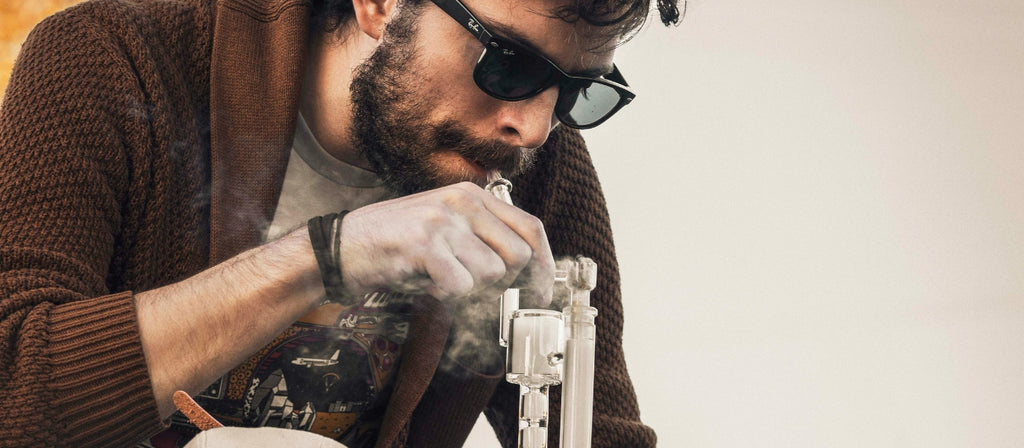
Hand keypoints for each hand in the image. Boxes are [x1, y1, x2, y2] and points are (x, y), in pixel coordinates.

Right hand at [338, 182, 554, 304]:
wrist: (344, 247)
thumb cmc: (398, 243)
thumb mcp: (448, 227)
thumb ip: (484, 239)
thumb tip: (528, 273)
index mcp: (472, 195)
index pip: (531, 228)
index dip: (544, 265)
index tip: (542, 292)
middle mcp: (462, 202)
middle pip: (519, 254)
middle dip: (506, 283)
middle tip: (479, 290)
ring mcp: (444, 221)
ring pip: (492, 273)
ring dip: (471, 289)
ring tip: (442, 278)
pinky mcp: (425, 245)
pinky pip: (461, 286)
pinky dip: (446, 295)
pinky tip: (427, 283)